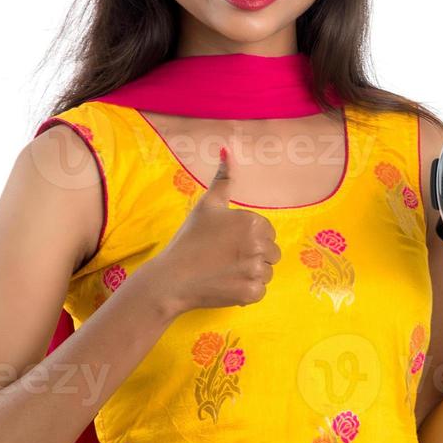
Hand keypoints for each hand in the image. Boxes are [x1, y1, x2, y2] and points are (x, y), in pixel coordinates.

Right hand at [139, 145, 282, 315]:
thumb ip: (223, 178)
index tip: (228, 243)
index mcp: (253, 222)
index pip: (268, 232)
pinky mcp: (251, 293)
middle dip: (253, 256)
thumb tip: (228, 149)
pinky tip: (227, 284)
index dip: (249, 238)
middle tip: (226, 258)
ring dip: (251, 274)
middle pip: (272, 253)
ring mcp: (255, 271)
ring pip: (267, 272)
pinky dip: (246, 291)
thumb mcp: (207, 205)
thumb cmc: (190, 239)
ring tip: (226, 271)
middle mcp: (259, 245)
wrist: (171, 278)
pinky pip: (260, 291)